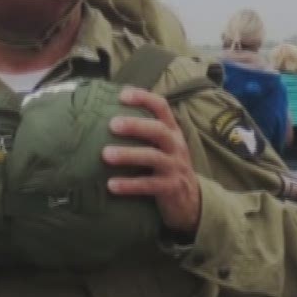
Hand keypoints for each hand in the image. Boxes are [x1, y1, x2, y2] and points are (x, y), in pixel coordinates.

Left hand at [103, 87, 201, 234]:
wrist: (192, 201)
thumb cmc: (168, 167)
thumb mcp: (164, 146)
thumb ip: (145, 131)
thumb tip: (110, 113)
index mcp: (172, 132)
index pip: (162, 107)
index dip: (144, 98)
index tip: (122, 95)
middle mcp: (175, 146)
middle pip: (158, 130)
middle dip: (135, 126)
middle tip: (112, 124)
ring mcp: (174, 167)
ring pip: (153, 157)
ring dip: (128, 155)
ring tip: (105, 154)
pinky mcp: (170, 188)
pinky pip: (149, 185)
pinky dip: (129, 185)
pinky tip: (111, 185)